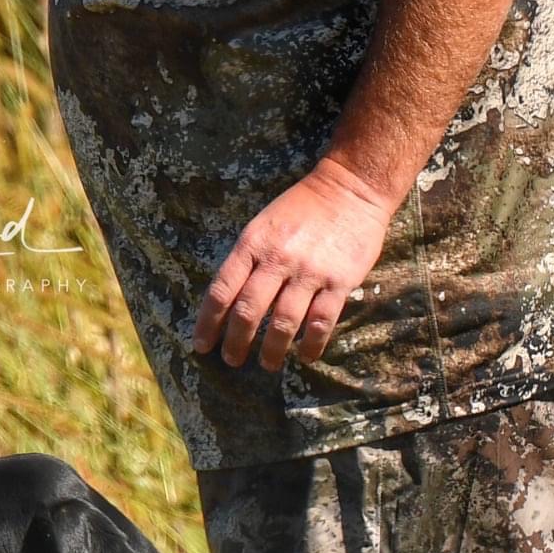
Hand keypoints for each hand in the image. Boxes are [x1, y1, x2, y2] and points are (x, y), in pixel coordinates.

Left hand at [193, 157, 397, 371]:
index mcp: (253, 243)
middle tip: (231, 361)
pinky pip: (321, 322)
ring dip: (272, 350)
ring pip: (284, 322)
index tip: (202, 345)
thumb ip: (248, 259)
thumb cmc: (302, 208)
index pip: (222, 290)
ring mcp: (309, 272)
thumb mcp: (263, 224)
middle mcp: (278, 259)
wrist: (351, 188)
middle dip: (236, 342)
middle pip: (248, 311)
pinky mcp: (339, 282)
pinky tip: (306, 356)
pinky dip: (312, 345)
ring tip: (268, 363)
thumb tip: (230, 300)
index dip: (208, 322)